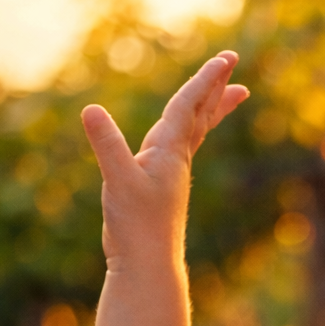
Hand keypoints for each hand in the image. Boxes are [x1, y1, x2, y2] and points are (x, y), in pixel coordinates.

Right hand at [81, 53, 248, 268]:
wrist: (147, 266)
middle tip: (233, 64)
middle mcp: (175, 159)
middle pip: (200, 114)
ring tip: (229, 94)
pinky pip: (180, 149)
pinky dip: (186, 134)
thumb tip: (91, 111)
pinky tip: (180, 136)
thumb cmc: (136, 226)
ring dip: (209, 108)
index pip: (189, 106)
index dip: (205, 80)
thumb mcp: (118, 181)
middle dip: (215, 87)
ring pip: (195, 131)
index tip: (226, 59)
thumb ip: (107, 145)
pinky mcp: (161, 188)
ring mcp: (170, 173)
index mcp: (169, 152)